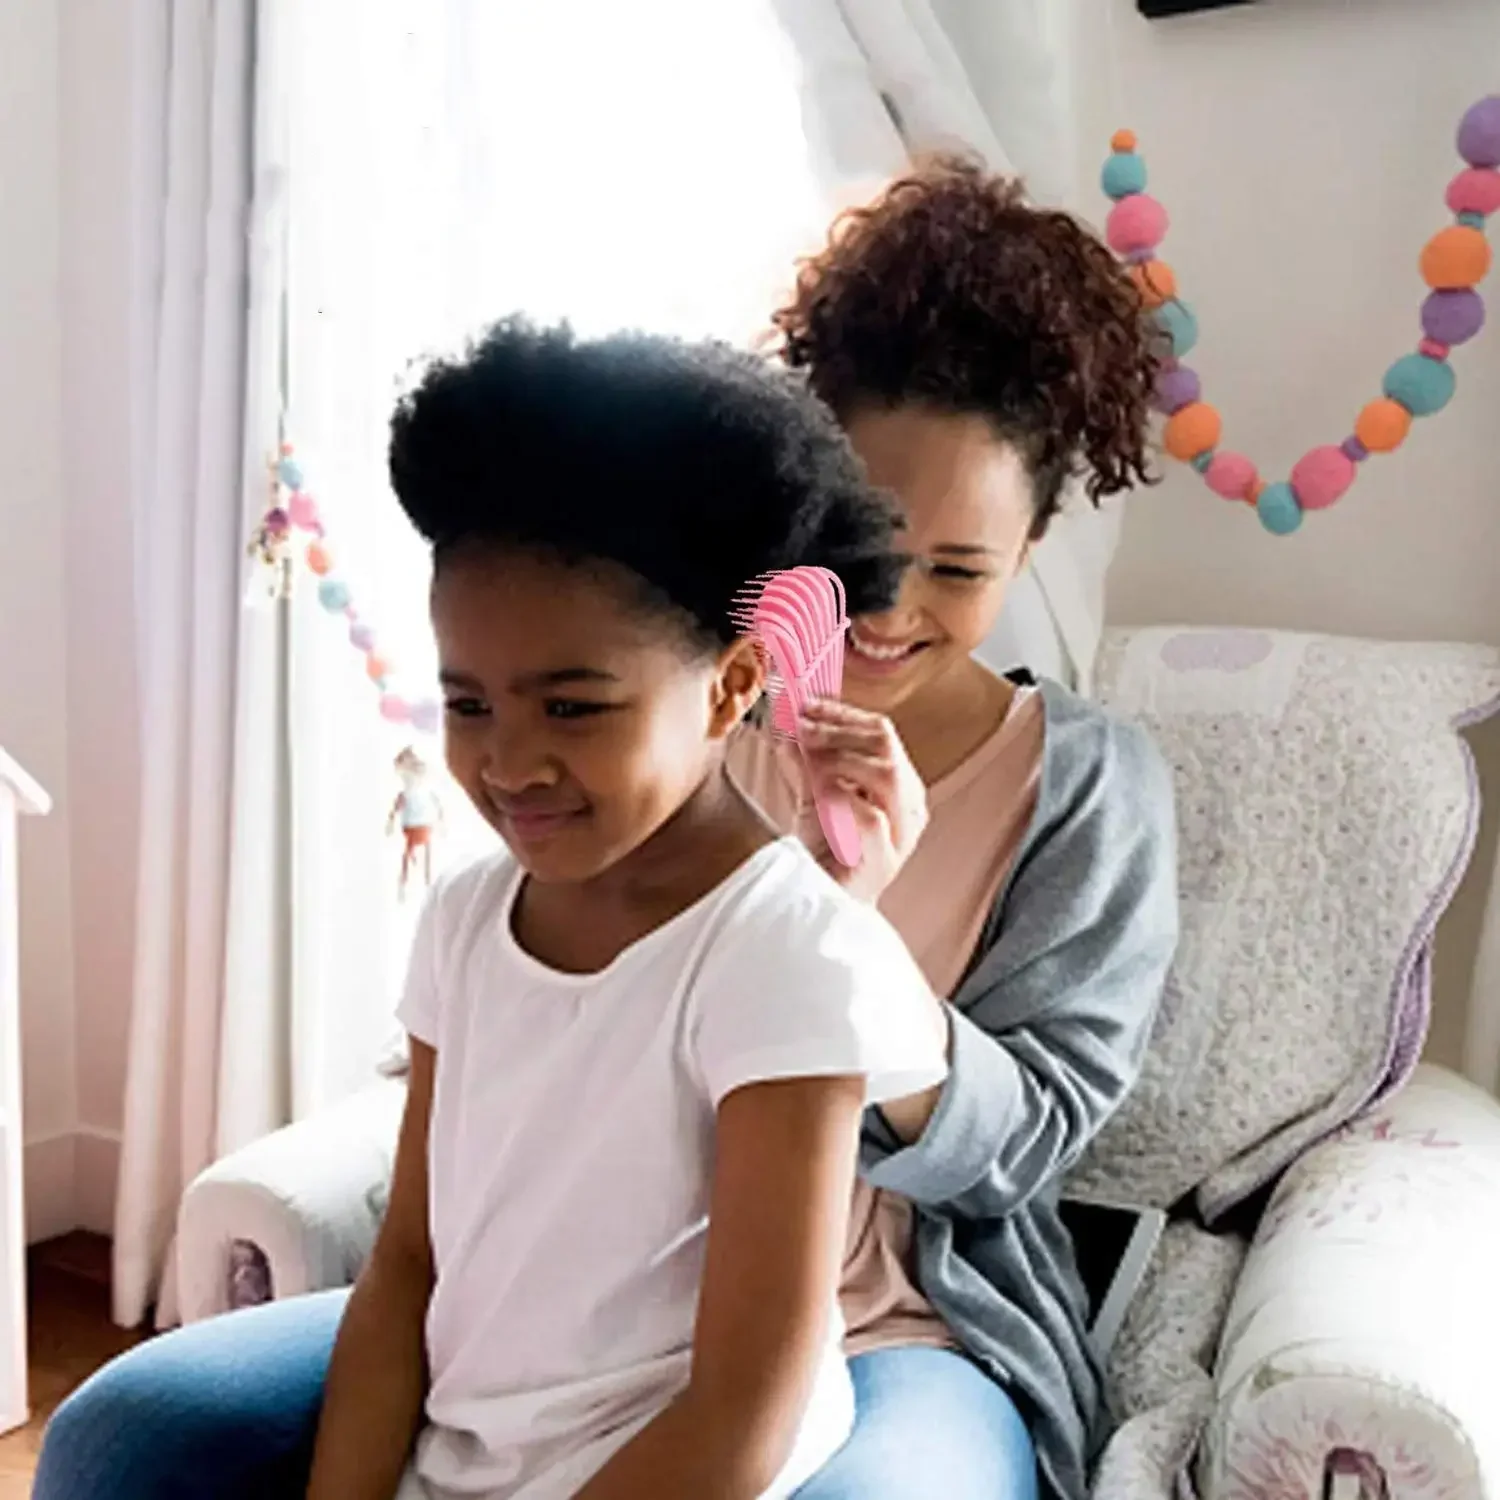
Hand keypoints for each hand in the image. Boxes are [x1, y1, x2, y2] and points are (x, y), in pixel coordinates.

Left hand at [787, 701, 927, 901]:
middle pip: (887, 746)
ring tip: (809, 761)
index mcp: (900, 786)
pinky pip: (869, 817)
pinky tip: (817, 795)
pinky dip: (840, 798)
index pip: (881, 732)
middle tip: (803, 726)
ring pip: (887, 775)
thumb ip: (804, 759)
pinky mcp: (883, 861)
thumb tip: (786, 720)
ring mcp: (899, 835)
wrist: (824, 904)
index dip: (841, 713)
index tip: (806, 705)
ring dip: (839, 758)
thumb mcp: (814, 795)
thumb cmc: (827, 852)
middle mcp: (908, 807)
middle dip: (839, 729)